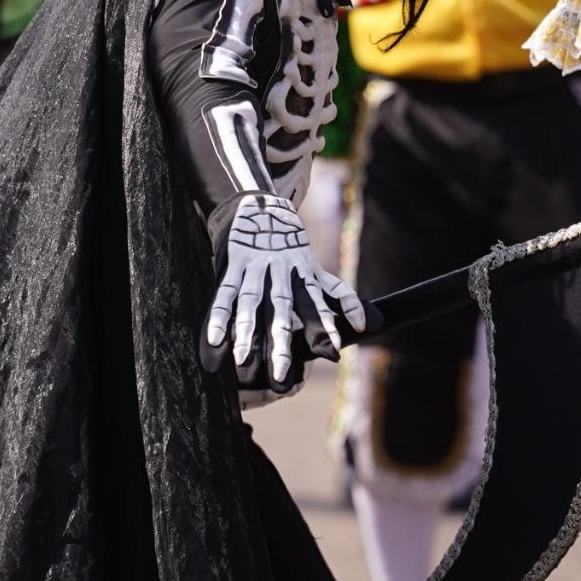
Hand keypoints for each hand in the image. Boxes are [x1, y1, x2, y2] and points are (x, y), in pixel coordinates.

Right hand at [203, 192, 365, 389]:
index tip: (334, 351)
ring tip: (242, 359)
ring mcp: (256, 267)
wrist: (262, 207)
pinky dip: (219, 315)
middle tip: (280, 373)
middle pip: (282, 308)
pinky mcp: (234, 264)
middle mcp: (282, 272)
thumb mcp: (315, 267)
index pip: (317, 302)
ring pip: (251, 302)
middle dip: (281, 339)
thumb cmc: (293, 248)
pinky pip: (225, 292)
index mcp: (304, 274)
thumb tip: (364, 326)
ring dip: (246, 330)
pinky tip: (215, 339)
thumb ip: (337, 295)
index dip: (324, 325)